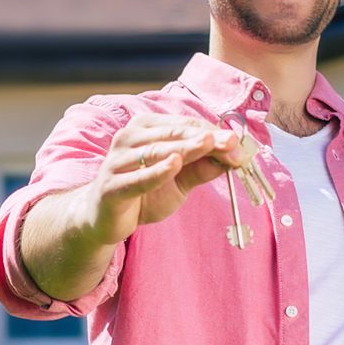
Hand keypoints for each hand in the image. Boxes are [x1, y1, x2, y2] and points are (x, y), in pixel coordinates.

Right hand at [86, 115, 254, 245]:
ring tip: (211, 144)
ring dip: (187, 149)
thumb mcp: (179, 180)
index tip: (239, 145)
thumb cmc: (143, 193)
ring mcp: (117, 161)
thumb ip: (202, 168)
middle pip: (174, 134)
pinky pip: (138, 178)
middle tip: (234, 145)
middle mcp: (129, 137)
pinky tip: (174, 164)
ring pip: (157, 151)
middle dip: (207, 139)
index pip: (186, 125)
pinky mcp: (111, 187)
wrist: (104, 219)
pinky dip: (157, 171)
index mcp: (146, 128)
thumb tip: (233, 156)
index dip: (214, 133)